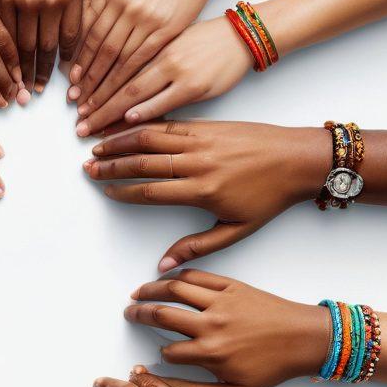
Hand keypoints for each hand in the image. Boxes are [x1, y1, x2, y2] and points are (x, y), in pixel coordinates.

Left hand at [68, 0, 230, 108]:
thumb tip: (95, 20)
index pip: (92, 33)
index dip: (81, 60)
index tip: (73, 80)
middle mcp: (125, 4)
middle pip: (101, 50)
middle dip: (88, 79)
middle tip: (77, 101)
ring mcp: (146, 17)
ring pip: (119, 59)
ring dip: (105, 85)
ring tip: (95, 105)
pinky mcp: (167, 28)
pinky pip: (142, 58)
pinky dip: (129, 78)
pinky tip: (121, 94)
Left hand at [75, 16, 252, 136]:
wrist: (241, 34)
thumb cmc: (204, 36)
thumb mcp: (168, 35)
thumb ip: (143, 51)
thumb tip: (116, 70)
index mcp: (150, 37)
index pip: (112, 61)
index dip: (91, 81)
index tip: (75, 99)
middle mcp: (158, 53)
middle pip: (117, 80)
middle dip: (95, 103)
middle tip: (77, 122)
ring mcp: (176, 69)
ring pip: (134, 91)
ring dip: (110, 112)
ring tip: (91, 128)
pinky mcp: (195, 85)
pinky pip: (164, 100)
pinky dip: (144, 110)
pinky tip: (126, 119)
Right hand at [84, 120, 327, 269]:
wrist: (298, 159)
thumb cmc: (270, 197)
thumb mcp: (237, 230)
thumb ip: (197, 247)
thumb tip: (164, 264)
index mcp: (202, 190)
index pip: (150, 191)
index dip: (122, 191)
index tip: (104, 191)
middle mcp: (198, 162)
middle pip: (143, 162)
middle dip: (111, 165)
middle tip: (88, 168)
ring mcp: (202, 139)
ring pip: (151, 137)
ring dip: (120, 140)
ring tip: (97, 144)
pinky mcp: (208, 124)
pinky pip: (168, 122)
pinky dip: (144, 123)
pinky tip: (127, 124)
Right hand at [125, 270, 330, 386]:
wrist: (305, 339)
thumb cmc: (272, 368)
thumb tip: (162, 386)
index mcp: (211, 353)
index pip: (169, 351)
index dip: (160, 355)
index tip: (156, 355)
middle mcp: (212, 324)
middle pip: (162, 314)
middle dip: (139, 313)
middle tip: (129, 313)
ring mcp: (221, 301)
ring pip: (174, 289)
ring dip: (150, 289)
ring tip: (138, 293)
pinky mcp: (232, 285)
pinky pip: (196, 276)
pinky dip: (176, 274)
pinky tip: (166, 278)